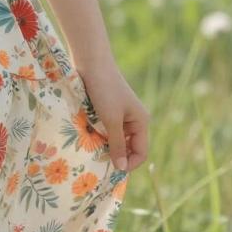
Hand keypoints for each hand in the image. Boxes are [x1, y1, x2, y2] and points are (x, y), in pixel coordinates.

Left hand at [74, 59, 149, 173]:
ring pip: (116, 137)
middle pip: (129, 146)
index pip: (141, 152)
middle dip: (116, 154)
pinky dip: (100, 133)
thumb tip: (122, 169)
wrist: (91, 61)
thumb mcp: (111, 120)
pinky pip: (108, 127)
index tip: (111, 170)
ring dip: (106, 143)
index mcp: (141, 121)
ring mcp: (121, 112)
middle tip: (99, 161)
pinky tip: (90, 135)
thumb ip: (117, 144)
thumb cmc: (104, 90)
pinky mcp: (109, 107)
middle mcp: (134, 118)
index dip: (129, 164)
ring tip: (93, 148)